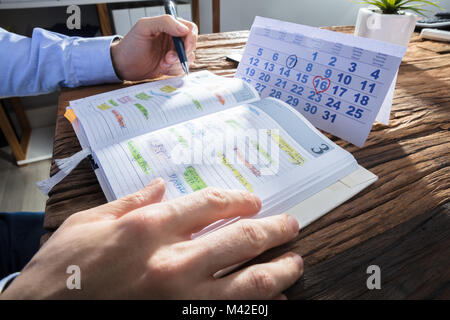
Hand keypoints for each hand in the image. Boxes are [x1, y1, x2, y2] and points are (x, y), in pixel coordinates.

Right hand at [1, 178, 302, 298]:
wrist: (43, 318)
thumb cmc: (61, 272)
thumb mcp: (87, 223)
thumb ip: (130, 201)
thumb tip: (161, 186)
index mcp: (148, 228)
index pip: (210, 204)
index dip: (238, 199)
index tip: (252, 201)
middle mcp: (173, 261)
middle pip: (242, 239)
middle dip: (273, 230)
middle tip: (290, 225)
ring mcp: (183, 299)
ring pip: (250, 282)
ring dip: (280, 270)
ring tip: (295, 262)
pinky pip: (234, 314)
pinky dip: (259, 306)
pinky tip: (272, 300)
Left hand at [110, 15, 197, 80]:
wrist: (122, 65)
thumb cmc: (130, 44)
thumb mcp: (144, 27)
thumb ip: (165, 22)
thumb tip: (184, 29)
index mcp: (169, 27)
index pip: (190, 29)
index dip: (191, 39)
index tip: (184, 48)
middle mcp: (173, 39)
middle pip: (191, 45)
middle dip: (182, 54)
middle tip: (168, 58)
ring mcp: (173, 53)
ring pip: (188, 59)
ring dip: (176, 63)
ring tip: (162, 64)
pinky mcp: (171, 66)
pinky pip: (182, 69)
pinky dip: (174, 70)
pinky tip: (162, 68)